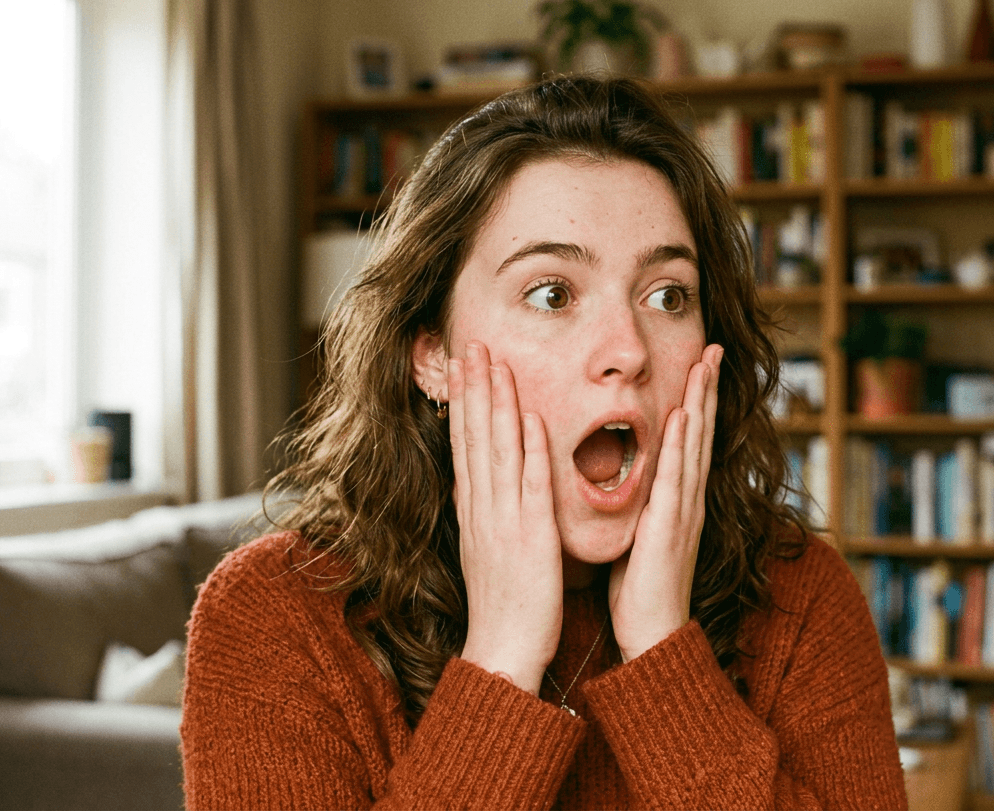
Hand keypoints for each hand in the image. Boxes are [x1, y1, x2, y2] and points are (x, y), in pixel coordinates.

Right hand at [450, 341, 564, 694]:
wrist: (503, 649)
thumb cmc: (503, 603)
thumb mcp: (486, 547)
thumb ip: (484, 511)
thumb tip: (476, 481)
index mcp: (474, 509)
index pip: (465, 443)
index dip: (463, 400)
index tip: (460, 364)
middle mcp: (483, 507)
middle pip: (475, 436)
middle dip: (474, 387)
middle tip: (471, 344)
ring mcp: (504, 519)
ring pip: (499, 450)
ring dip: (498, 404)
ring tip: (495, 363)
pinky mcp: (531, 535)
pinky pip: (532, 486)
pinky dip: (532, 451)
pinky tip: (533, 419)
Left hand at [608, 344, 722, 662]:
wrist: (652, 636)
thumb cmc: (639, 590)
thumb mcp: (636, 533)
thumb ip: (637, 503)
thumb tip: (621, 478)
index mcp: (676, 499)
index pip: (689, 438)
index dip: (695, 399)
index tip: (697, 364)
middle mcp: (687, 498)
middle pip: (701, 431)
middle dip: (707, 387)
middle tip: (714, 346)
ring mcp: (684, 510)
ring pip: (696, 445)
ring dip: (701, 402)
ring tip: (706, 363)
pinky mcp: (671, 526)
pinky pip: (678, 477)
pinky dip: (684, 445)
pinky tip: (686, 416)